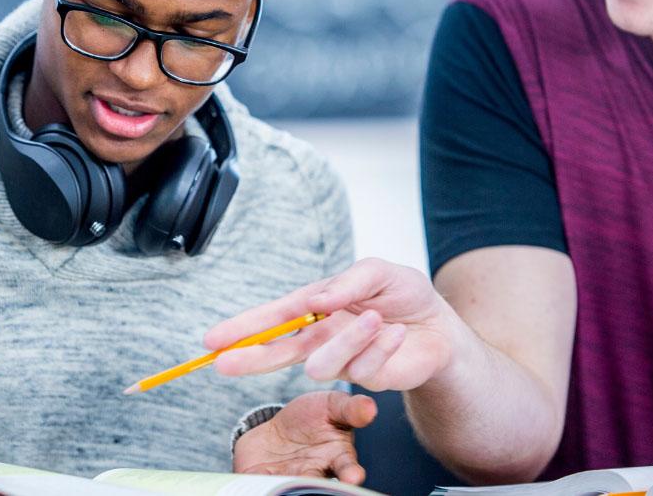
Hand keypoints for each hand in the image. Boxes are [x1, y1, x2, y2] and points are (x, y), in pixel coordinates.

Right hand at [205, 258, 457, 390]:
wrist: (439, 323)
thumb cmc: (402, 293)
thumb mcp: (377, 272)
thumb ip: (345, 283)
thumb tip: (313, 300)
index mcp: (318, 306)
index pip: (275, 318)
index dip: (245, 328)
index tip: (213, 340)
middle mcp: (323, 335)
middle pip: (277, 352)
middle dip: (250, 357)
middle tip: (222, 362)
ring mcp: (342, 359)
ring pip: (321, 364)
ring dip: (348, 338)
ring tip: (375, 318)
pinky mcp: (365, 380)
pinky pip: (361, 369)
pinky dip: (380, 346)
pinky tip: (394, 332)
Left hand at [233, 390, 376, 483]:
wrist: (275, 432)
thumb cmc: (311, 418)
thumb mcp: (332, 404)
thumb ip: (350, 408)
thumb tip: (371, 407)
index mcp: (337, 457)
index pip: (347, 467)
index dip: (351, 473)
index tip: (354, 476)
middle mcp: (316, 475)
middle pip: (321, 487)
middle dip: (323, 490)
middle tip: (321, 489)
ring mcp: (290, 481)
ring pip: (293, 489)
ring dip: (290, 488)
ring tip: (290, 481)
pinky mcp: (264, 482)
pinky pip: (261, 486)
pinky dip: (260, 486)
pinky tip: (260, 482)